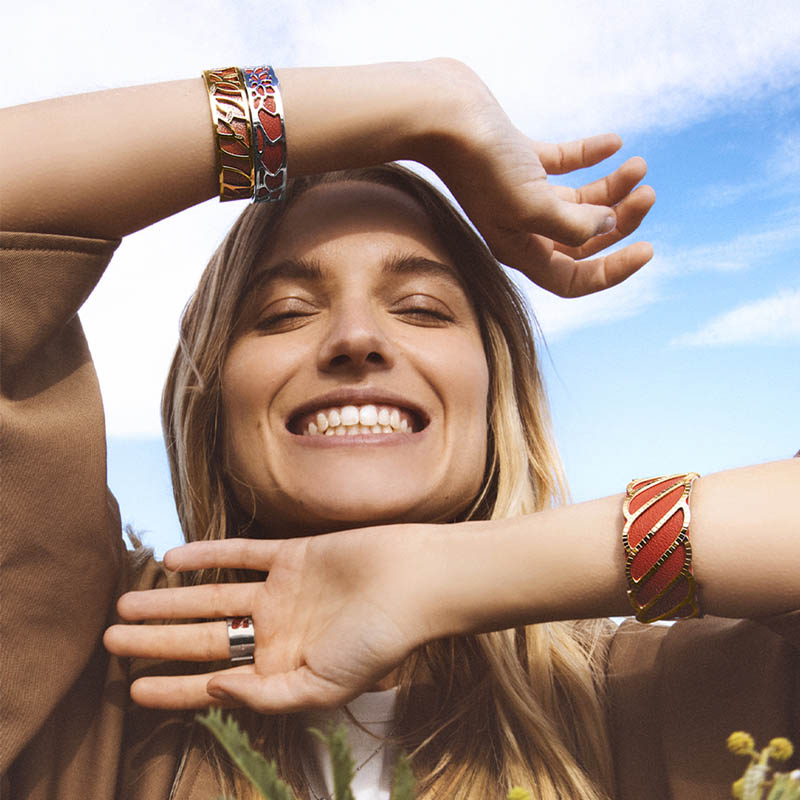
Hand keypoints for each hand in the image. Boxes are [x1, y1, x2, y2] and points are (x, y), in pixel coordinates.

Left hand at [104, 525, 431, 712]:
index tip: (129, 690)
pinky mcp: (293, 555)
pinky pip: (241, 554)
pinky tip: (173, 557)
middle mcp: (276, 633)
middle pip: (202, 638)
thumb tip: (214, 692)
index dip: (171, 689)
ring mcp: (283, 593)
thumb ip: (267, 697)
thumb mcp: (323, 689)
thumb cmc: (380, 641)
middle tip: (108, 640)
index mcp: (283, 670)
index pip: (213, 682)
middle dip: (155, 641)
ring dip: (170, 600)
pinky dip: (208, 554)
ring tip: (126, 603)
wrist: (417, 582)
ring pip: (212, 597)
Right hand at [420, 60, 654, 295]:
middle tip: (648, 193)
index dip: (611, 272)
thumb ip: (573, 224)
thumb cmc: (481, 163)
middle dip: (620, 220)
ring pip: (579, 201)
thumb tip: (607, 225)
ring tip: (639, 165)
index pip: (572, 279)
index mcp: (521, 249)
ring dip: (612, 187)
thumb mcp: (531, 204)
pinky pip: (565, 164)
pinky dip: (591, 156)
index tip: (648, 249)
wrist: (442, 114)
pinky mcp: (521, 160)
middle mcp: (522, 227)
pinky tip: (614, 143)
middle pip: (582, 239)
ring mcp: (521, 193)